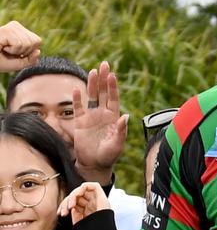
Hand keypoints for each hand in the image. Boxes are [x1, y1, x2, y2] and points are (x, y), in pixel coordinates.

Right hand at [0, 20, 40, 71]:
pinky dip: (12, 50)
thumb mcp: (18, 63)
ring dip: (16, 51)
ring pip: (27, 43)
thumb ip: (30, 60)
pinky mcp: (4, 30)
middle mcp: (15, 26)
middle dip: (24, 52)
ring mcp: (9, 27)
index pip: (37, 41)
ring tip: (4, 49)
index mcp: (20, 31)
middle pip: (35, 41)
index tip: (15, 53)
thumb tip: (38, 51)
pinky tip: (2, 47)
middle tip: (9, 52)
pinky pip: (19, 44)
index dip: (28, 52)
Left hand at [58, 181, 109, 224]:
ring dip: (72, 196)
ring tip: (70, 206)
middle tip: (64, 212)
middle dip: (67, 202)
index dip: (65, 205)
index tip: (61, 213)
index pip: (74, 203)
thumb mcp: (79, 222)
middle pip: (76, 196)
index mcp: (87, 212)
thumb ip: (74, 212)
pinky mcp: (102, 196)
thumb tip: (69, 205)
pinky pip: (91, 186)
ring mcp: (97, 201)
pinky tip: (78, 195)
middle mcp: (92, 205)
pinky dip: (82, 188)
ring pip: (81, 191)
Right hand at [71, 60, 127, 182]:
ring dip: (92, 84)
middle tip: (104, 64)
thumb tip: (126, 116)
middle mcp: (102, 114)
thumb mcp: (117, 144)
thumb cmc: (109, 156)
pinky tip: (77, 90)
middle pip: (103, 93)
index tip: (112, 75)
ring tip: (93, 71)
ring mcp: (91, 117)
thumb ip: (121, 131)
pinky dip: (77, 99)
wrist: (94, 164)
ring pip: (91, 97)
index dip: (113, 87)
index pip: (113, 98)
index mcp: (113, 118)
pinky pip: (78, 108)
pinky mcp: (80, 122)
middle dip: (104, 79)